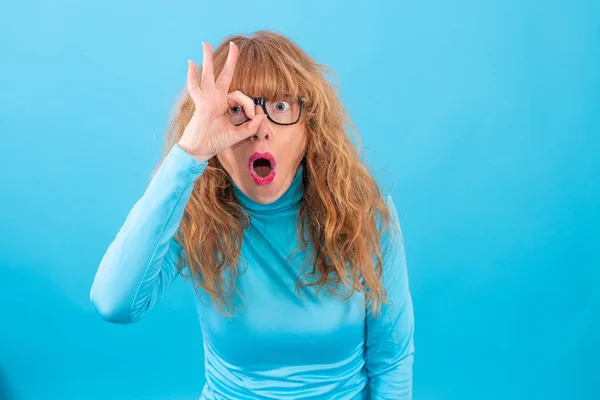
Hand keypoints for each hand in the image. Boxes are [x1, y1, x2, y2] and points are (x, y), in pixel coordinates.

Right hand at [178, 41, 265, 161]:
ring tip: (204, 44)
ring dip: (207, 59)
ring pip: (208, 75)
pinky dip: (192, 76)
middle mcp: (215, 98)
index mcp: (223, 104)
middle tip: (234, 45)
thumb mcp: (238, 134)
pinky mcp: (200, 105)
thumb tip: (262, 116)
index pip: (240, 96)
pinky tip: (191, 63)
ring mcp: (206, 100)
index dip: (249, 104)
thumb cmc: (215, 142)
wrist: (200, 151)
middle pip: (223, 75)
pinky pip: (195, 88)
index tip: (252, 117)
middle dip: (229, 60)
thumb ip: (251, 127)